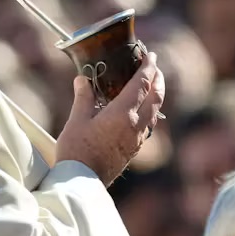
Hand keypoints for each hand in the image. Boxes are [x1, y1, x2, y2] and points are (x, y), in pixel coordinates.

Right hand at [55, 52, 164, 185]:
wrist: (83, 181)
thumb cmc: (77, 150)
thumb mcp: (76, 120)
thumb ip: (83, 97)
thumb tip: (82, 79)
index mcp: (123, 114)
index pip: (142, 84)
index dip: (148, 67)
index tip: (151, 54)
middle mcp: (135, 125)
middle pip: (156, 96)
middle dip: (157, 78)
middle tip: (153, 66)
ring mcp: (137, 138)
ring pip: (155, 111)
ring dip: (156, 94)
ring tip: (150, 84)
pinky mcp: (134, 148)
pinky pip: (148, 123)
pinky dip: (149, 109)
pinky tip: (140, 108)